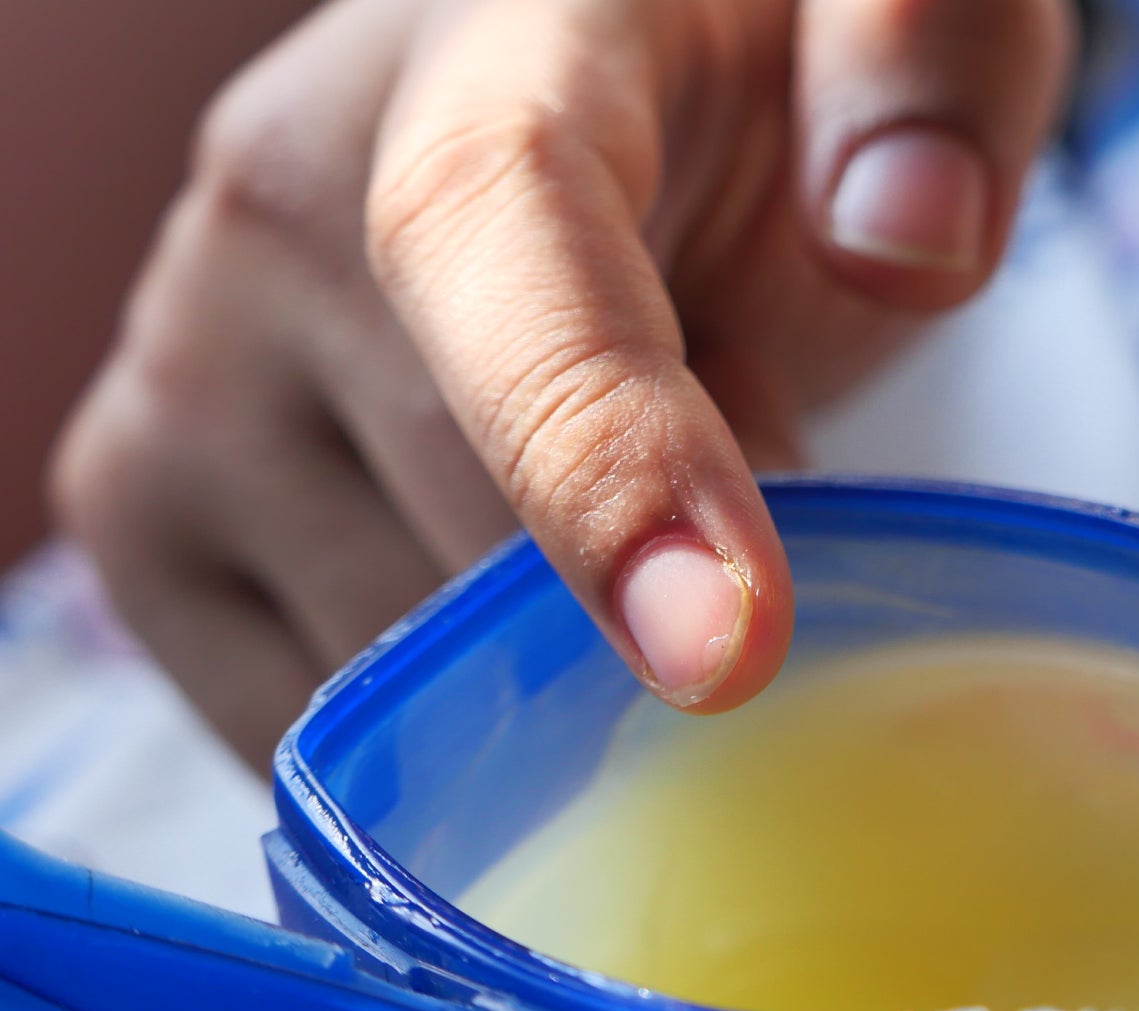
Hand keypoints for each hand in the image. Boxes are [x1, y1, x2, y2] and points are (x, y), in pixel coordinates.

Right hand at [52, 0, 1073, 761]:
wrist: (594, 113)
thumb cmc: (749, 95)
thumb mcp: (894, 29)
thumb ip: (929, 72)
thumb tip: (905, 240)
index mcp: (496, 48)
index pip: (498, 241)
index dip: (602, 464)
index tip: (726, 653)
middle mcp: (285, 189)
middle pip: (465, 521)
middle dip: (655, 596)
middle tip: (744, 507)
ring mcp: (185, 356)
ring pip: (381, 654)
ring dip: (550, 664)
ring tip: (602, 511)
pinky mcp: (142, 498)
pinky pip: (284, 719)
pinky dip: (432, 745)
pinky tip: (508, 630)